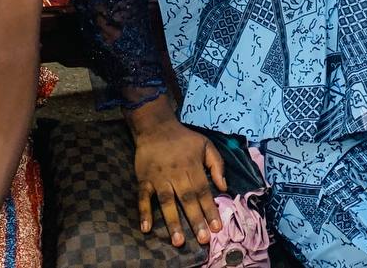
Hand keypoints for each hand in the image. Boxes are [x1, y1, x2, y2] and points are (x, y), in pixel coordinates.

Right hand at [132, 116, 225, 247]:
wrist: (155, 126)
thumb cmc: (183, 139)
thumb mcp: (206, 145)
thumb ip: (217, 165)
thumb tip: (224, 187)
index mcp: (192, 167)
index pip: (203, 191)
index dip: (210, 210)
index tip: (216, 228)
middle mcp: (176, 174)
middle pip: (187, 199)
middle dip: (195, 219)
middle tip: (202, 239)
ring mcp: (158, 178)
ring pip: (166, 201)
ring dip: (172, 221)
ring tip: (178, 240)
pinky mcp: (144, 179)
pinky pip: (143, 197)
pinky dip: (143, 212)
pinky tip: (146, 228)